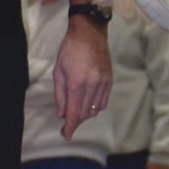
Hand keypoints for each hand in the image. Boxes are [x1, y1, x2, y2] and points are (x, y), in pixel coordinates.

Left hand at [54, 16, 113, 140]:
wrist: (90, 33)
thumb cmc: (69, 50)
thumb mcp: (58, 71)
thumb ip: (60, 94)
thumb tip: (62, 114)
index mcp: (76, 82)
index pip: (74, 112)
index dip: (69, 126)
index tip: (66, 135)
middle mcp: (92, 85)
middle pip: (84, 113)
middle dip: (75, 121)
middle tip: (68, 125)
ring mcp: (103, 83)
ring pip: (95, 110)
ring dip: (85, 115)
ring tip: (76, 112)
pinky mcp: (110, 81)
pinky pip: (103, 102)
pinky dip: (95, 108)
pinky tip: (87, 105)